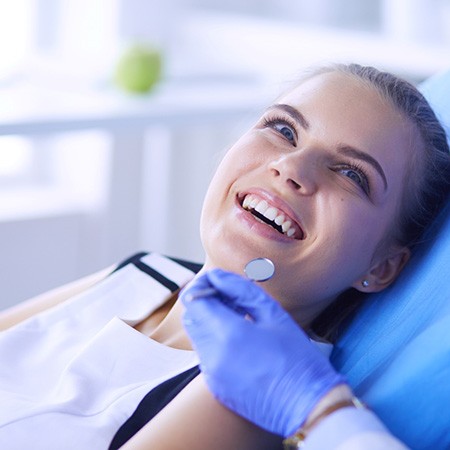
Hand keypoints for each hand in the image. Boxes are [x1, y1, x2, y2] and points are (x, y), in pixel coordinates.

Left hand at [181, 269, 344, 436]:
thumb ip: (241, 290)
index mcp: (228, 333)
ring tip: (239, 317)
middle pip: (192, 317)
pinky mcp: (216, 387)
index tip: (217, 281)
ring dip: (210, 321)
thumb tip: (218, 277)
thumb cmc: (297, 358)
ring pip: (197, 335)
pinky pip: (206, 355)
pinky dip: (215, 341)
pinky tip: (241, 340)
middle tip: (230, 298)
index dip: (201, 285)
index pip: (194, 300)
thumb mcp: (273, 314)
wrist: (308, 406)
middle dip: (204, 302)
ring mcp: (212, 374)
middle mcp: (213, 355)